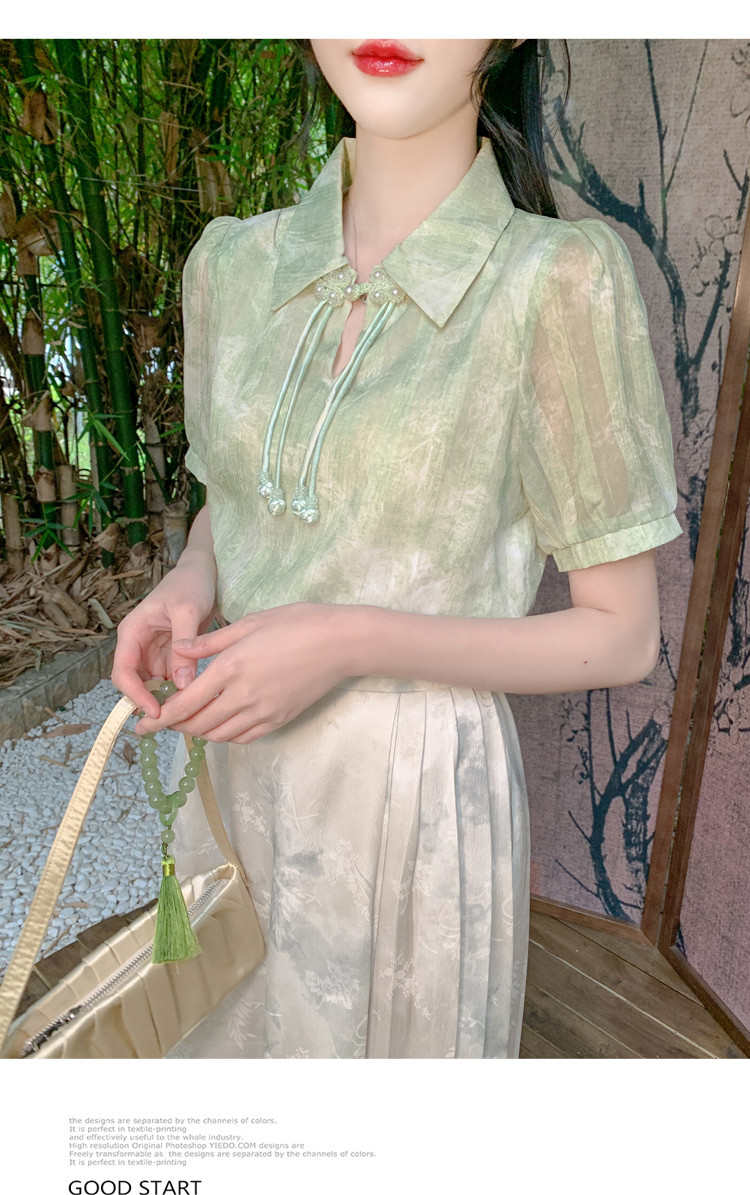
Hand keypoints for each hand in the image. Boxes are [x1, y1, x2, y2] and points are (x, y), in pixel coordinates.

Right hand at [111, 560, 217, 718]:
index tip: (155, 711)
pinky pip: (168, 680)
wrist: (201, 573)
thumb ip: (183, 647)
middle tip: (173, 720)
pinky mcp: (168, 656)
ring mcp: (153, 652)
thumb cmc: (190, 585)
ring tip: (186, 714)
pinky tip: (193, 701)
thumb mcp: (188, 612)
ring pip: (152, 685)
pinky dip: (177, 692)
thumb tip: (181, 684)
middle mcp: (138, 645)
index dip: (134, 694)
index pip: (123, 671)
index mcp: (132, 632)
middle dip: (148, 702)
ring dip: (164, 700)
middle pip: (133, 683)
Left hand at [133, 601, 361, 744]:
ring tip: (187, 722)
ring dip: (198, 732)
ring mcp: (263, 711)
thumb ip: (208, 642)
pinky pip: (243, 737)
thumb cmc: (296, 623)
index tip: (140, 724)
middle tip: (160, 723)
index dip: (158, 719)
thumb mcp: (248, 623)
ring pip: (218, 735)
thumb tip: (177, 651)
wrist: (341, 643)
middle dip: (174, 728)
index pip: (183, 704)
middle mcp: (243, 696)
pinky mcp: (279, 718)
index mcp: (230, 669)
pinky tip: (220, 723)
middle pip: (197, 725)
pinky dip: (224, 734)